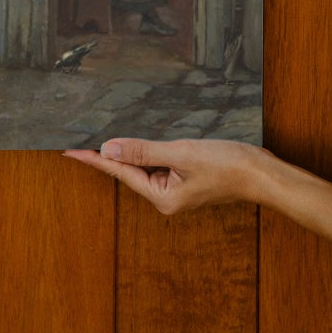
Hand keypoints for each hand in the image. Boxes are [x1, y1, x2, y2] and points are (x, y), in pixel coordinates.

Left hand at [64, 138, 266, 213]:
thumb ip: (143, 151)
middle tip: (81, 138)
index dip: (94, 159)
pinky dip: (147, 151)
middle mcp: (166, 198)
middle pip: (129, 171)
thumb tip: (108, 149)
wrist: (261, 173)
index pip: (120, 173)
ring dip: (129, 151)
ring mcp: (177, 190)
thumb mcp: (181, 153)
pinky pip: (159, 164)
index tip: (70, 151)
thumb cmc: (227, 165)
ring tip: (105, 134)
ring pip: (144, 166)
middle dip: (108, 154)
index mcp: (162, 197)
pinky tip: (140, 140)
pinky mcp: (186, 180)